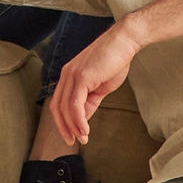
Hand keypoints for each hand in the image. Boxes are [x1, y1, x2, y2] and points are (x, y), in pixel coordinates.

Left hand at [48, 26, 139, 146]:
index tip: (71, 135)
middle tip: (73, 141)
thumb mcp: (100, 86)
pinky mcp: (81, 76)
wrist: (125, 42)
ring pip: (65, 107)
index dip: (62, 122)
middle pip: (57, 107)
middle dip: (64, 127)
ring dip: (73, 126)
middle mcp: (66, 75)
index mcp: (68, 76)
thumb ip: (89, 102)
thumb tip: (83, 119)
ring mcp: (72, 75)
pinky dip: (78, 119)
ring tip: (83, 138)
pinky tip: (85, 129)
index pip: (58, 103)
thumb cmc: (115, 61)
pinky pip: (75, 103)